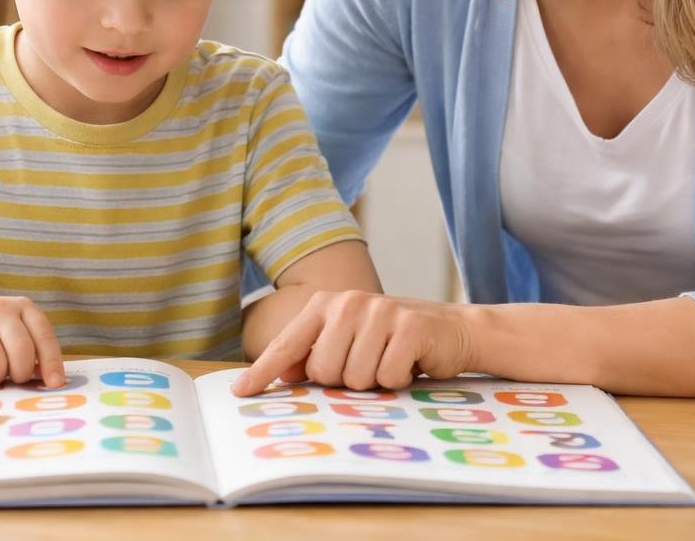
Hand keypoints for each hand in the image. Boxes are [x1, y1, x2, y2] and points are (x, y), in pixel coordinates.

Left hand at [230, 290, 476, 395]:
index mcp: (327, 305)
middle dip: (344, 381)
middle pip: (323, 371)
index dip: (263, 371)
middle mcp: (349, 303)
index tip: (240, 393)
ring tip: (389, 363)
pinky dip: (398, 380)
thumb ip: (316, 353)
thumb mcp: (351, 342)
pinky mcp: (410, 327)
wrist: (454, 330)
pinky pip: (387, 377)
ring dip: (374, 382)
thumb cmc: (394, 341)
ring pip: (355, 378)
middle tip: (368, 364)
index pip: (287, 344)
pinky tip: (410, 364)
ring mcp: (381, 312)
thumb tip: (285, 373)